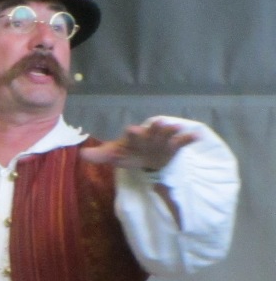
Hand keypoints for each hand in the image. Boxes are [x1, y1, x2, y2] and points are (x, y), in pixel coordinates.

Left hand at [80, 120, 195, 170]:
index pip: (132, 135)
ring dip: (173, 130)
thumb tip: (82, 154)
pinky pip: (183, 142)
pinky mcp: (174, 146)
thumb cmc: (129, 153)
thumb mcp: (115, 155)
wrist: (147, 158)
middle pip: (152, 131)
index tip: (130, 130)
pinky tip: (198, 136)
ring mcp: (162, 140)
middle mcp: (149, 136)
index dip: (132, 133)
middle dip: (156, 128)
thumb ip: (100, 155)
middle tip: (160, 122)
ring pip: (169, 134)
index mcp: (134, 138)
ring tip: (179, 126)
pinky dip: (190, 138)